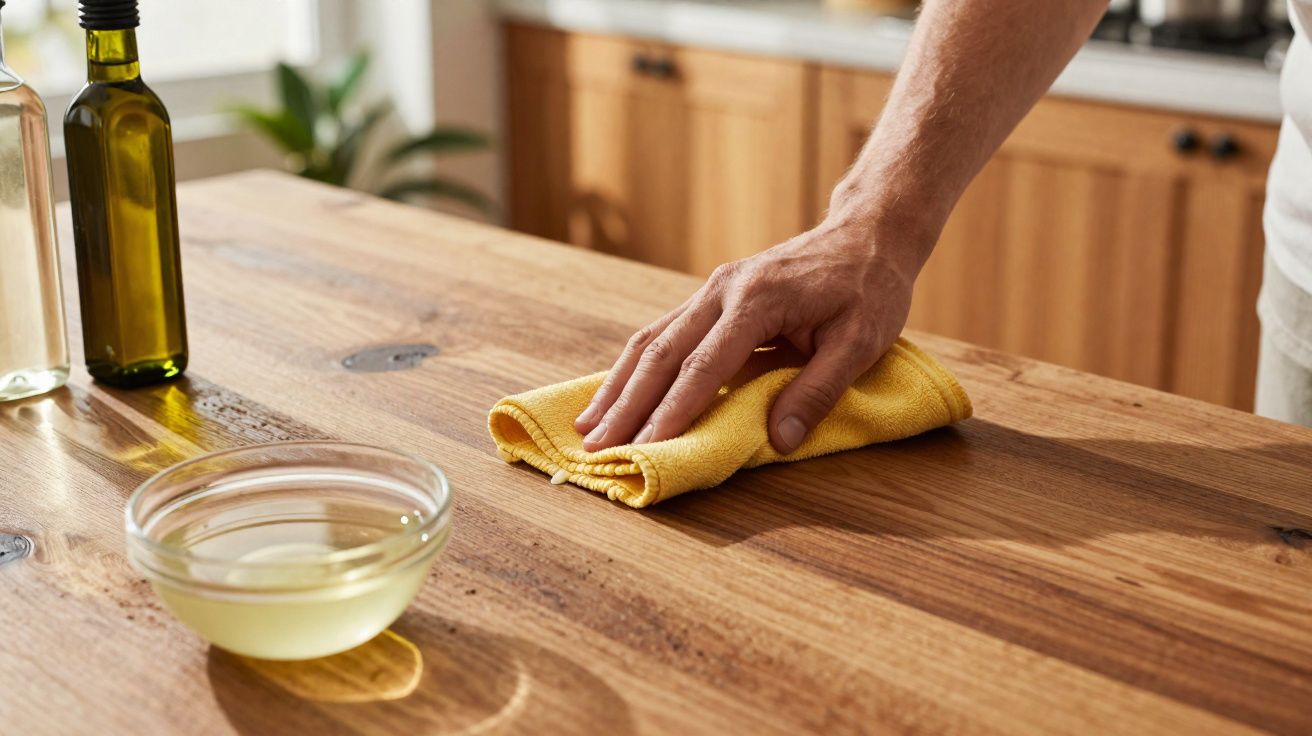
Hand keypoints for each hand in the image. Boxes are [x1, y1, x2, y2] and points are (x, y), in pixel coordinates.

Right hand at [573, 219, 924, 453]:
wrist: (865, 235)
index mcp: (757, 300)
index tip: (646, 449)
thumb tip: (781, 441)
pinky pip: (661, 333)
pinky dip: (633, 368)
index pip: (704, 365)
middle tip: (597, 448)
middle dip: (627, 405)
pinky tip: (616, 395)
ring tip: (589, 427)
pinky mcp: (710, 297)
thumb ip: (818, 391)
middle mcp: (722, 290)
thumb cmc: (869, 289)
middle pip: (661, 353)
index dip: (673, 411)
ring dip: (618, 387)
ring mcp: (712, 290)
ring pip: (651, 340)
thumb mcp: (861, 343)